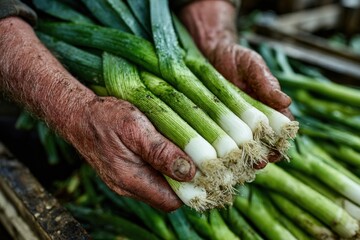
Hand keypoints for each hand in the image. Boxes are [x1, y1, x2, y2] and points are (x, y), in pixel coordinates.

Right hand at [67, 97, 195, 210]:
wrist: (78, 115)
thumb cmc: (105, 117)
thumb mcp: (135, 129)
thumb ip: (161, 152)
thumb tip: (189, 172)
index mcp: (131, 180)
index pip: (171, 202)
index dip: (192, 189)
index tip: (207, 169)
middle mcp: (128, 187)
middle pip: (168, 196)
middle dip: (187, 181)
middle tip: (201, 157)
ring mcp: (125, 181)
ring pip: (160, 186)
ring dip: (176, 172)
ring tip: (188, 150)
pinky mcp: (125, 172)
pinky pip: (150, 176)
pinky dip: (164, 166)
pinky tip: (169, 149)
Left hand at [178, 0, 291, 164]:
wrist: (209, 52)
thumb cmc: (235, 57)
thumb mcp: (252, 65)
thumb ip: (266, 82)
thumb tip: (286, 102)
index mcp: (268, 109)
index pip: (280, 132)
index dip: (279, 144)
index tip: (274, 152)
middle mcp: (252, 122)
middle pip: (262, 146)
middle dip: (260, 156)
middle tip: (255, 164)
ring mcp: (232, 126)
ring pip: (240, 149)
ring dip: (241, 161)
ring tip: (236, 168)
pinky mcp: (214, 127)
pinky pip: (219, 144)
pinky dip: (220, 155)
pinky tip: (216, 162)